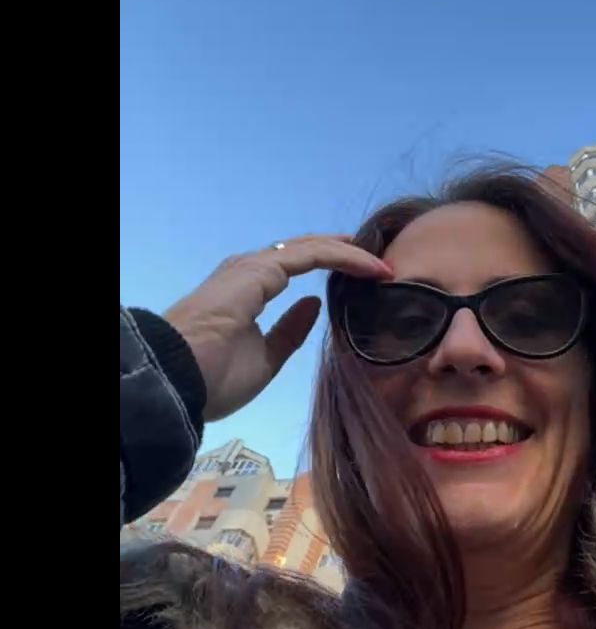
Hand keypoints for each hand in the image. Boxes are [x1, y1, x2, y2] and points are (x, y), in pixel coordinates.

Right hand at [163, 235, 391, 421]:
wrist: (180, 379)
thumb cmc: (215, 377)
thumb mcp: (265, 358)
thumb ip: (290, 331)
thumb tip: (314, 306)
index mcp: (247, 288)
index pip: (295, 266)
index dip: (330, 266)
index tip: (364, 278)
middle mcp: (250, 269)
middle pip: (307, 251)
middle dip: (344, 254)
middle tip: (379, 264)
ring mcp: (255, 266)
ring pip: (313, 248)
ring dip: (350, 255)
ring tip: (382, 265)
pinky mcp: (263, 268)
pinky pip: (314, 255)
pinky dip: (346, 258)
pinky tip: (371, 268)